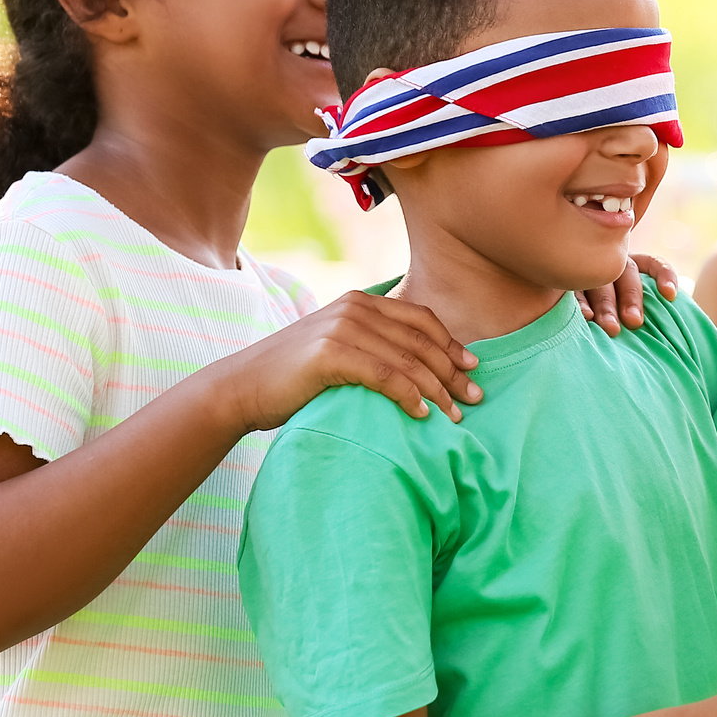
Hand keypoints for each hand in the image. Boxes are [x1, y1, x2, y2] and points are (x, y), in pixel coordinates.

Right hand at [208, 290, 479, 430]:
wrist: (242, 387)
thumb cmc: (294, 377)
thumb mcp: (338, 349)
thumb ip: (372, 345)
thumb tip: (418, 366)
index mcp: (360, 301)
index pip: (421, 319)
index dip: (451, 344)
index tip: (473, 368)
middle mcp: (354, 307)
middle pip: (421, 340)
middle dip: (452, 370)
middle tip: (475, 397)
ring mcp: (343, 328)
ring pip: (408, 360)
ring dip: (437, 389)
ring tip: (455, 415)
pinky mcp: (331, 354)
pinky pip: (386, 376)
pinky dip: (410, 396)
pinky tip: (423, 414)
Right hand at [573, 253, 678, 335]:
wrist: (574, 325)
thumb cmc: (619, 318)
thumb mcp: (636, 311)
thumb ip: (655, 314)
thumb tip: (681, 334)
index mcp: (635, 266)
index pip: (653, 264)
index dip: (664, 275)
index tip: (671, 295)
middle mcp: (612, 263)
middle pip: (625, 274)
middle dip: (631, 298)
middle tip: (634, 322)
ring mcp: (588, 269)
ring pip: (600, 281)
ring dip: (606, 304)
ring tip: (611, 328)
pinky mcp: (568, 281)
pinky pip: (575, 290)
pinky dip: (582, 303)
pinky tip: (586, 317)